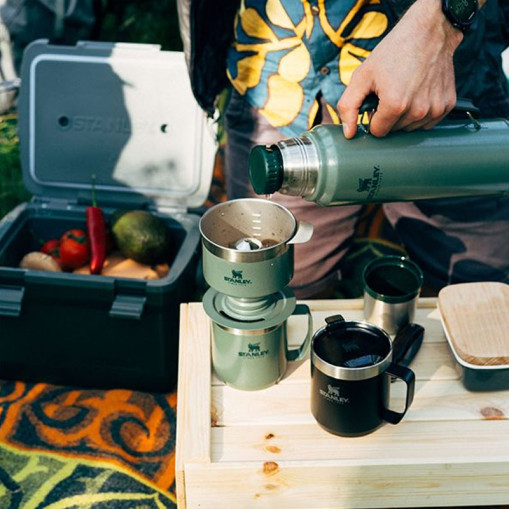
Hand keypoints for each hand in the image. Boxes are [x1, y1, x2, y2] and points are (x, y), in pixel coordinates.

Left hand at [337, 0, 463, 138]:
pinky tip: (419, 94)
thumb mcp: (362, 76)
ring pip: (410, 128)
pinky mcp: (447, 106)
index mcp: (394, 105)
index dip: (373, 117)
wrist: (428, 32)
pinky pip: (427, 123)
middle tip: (391, 92)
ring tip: (405, 91)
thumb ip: (348, 107)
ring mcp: (434, 109)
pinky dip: (420, 113)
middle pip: (394, 130)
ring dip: (404, 116)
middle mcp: (417, 111)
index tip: (377, 101)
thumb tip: (348, 133)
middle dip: (388, 116)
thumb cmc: (393, 52)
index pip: (378, 132)